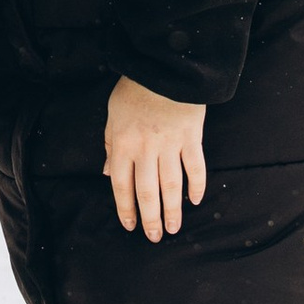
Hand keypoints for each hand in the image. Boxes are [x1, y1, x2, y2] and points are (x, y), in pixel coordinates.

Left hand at [103, 76, 206, 242]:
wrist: (165, 67)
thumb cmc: (135, 89)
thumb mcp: (113, 115)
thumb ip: (110, 146)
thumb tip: (107, 174)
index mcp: (123, 144)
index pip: (122, 185)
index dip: (125, 208)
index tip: (130, 226)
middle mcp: (145, 148)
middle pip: (147, 191)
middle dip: (150, 217)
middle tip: (154, 237)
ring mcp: (170, 144)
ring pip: (171, 185)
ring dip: (172, 209)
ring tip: (174, 228)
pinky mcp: (192, 137)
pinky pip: (196, 167)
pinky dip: (196, 185)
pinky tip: (195, 200)